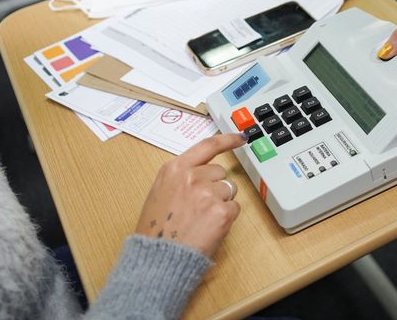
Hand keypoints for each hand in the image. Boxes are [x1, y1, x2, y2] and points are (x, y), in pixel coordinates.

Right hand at [135, 133, 246, 256]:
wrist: (158, 259)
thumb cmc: (156, 232)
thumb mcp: (159, 194)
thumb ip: (180, 178)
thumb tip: (201, 173)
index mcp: (174, 169)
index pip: (207, 146)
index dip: (228, 140)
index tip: (241, 137)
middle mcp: (192, 177)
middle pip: (220, 173)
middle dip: (215, 187)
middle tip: (199, 207)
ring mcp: (208, 193)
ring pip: (229, 190)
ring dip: (221, 202)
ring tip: (201, 219)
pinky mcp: (222, 212)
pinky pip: (235, 208)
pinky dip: (226, 218)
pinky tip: (209, 228)